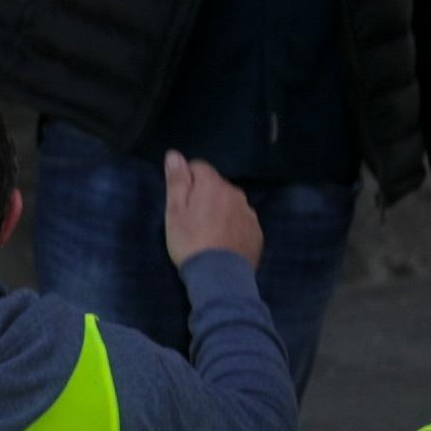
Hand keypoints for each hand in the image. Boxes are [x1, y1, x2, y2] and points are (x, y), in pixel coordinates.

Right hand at [160, 153, 264, 268]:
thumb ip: (177, 181)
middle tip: (192, 220)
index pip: (198, 167)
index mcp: (212, 184)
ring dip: (220, 210)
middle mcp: (235, 193)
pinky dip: (233, 226)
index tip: (180, 201)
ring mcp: (249, 212)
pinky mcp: (256, 231)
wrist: (219, 276)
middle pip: (216, 186)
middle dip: (205, 196)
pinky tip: (223, 243)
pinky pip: (241, 221)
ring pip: (230, 203)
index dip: (186, 180)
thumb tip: (174, 154)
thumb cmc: (190, 241)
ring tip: (209, 233)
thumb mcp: (175, 211)